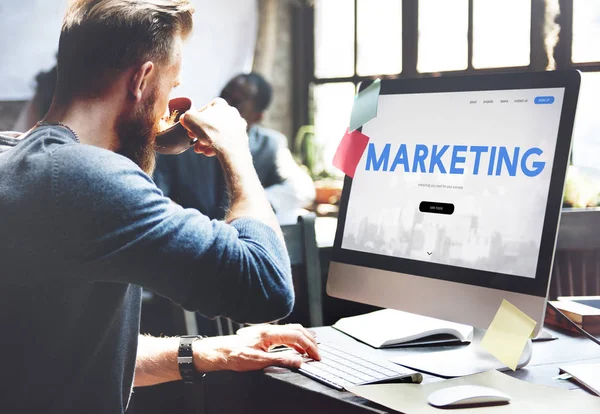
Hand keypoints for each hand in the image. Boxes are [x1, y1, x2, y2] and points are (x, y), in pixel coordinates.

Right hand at [179, 98, 248, 157]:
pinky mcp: (241, 138)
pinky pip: (226, 142)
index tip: (189, 127)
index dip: (195, 119)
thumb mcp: (190, 119)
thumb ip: (186, 116)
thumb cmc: (211, 131)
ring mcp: (238, 126)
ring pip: (218, 133)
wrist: (231, 148)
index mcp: (221, 104)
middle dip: (200, 133)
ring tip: (199, 149)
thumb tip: (184, 118)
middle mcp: (232, 113)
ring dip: (207, 142)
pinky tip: (209, 153)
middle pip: (212, 123)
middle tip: (193, 140)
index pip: (205, 109)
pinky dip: (217, 147)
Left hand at [193, 324, 319, 372]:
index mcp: (269, 333)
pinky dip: (295, 340)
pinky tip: (296, 347)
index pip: (297, 336)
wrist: (219, 352)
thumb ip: (280, 360)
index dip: (309, 346)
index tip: (316, 356)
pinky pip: (285, 334)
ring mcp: (267, 331)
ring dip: (304, 339)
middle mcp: (269, 329)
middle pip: (297, 330)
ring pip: (291, 330)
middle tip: (318, 353)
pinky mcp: (264, 335)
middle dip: (310, 341)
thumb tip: (298, 361)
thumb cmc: (234, 355)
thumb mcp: (258, 362)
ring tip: (312, 348)